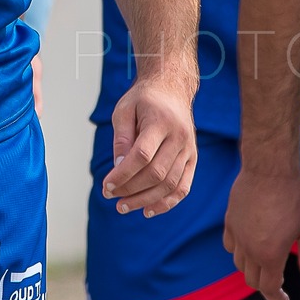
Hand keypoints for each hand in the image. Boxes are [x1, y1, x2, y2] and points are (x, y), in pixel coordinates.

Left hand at [102, 75, 196, 217]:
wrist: (172, 89)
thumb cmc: (143, 100)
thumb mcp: (124, 109)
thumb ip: (121, 138)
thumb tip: (118, 167)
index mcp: (160, 121)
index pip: (142, 155)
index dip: (123, 174)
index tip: (106, 186)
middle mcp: (179, 136)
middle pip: (156, 172)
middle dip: (131, 189)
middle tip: (110, 196)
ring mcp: (189, 149)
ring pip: (170, 184)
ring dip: (145, 200)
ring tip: (123, 207)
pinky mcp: (193, 159)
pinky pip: (183, 187)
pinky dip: (167, 203)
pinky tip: (148, 211)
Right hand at [223, 164, 299, 299]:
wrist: (270, 166)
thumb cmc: (295, 195)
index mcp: (270, 255)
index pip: (269, 288)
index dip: (278, 298)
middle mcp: (249, 249)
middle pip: (252, 280)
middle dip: (266, 285)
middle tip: (279, 282)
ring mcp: (237, 234)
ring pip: (239, 264)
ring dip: (252, 269)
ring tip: (266, 261)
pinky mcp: (230, 220)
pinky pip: (231, 245)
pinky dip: (239, 251)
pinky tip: (250, 243)